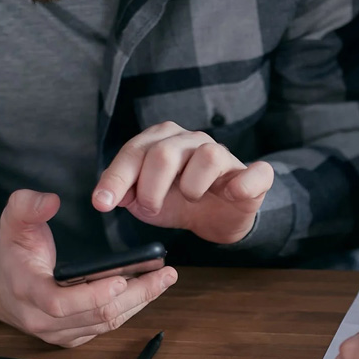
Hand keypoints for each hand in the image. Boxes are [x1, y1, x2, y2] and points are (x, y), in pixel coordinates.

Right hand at [0, 189, 177, 347]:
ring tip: (164, 279)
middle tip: (164, 275)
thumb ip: (26, 206)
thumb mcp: (12, 221)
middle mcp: (43, 319)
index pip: (60, 304)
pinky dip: (130, 308)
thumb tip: (50, 201)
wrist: (0, 285)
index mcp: (28, 292)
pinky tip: (148, 290)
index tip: (122, 279)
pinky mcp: (73, 337)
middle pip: (97, 316)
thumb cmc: (13, 252)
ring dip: (140, 302)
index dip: (92, 295)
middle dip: (136, 295)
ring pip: (107, 324)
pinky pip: (106, 328)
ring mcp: (60, 333)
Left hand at [91, 121, 273, 243]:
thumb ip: (126, 193)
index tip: (103, 203)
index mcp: (163, 140)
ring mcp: (225, 155)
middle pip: (165, 153)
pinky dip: (243, 184)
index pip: (135, 151)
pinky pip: (255, 173)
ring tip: (190, 199)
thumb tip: (109, 196)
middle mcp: (193, 141)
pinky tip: (231, 194)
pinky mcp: (253, 176)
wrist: (217, 218)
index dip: (116, 178)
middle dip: (151, 188)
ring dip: (191, 187)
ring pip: (208, 156)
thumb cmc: (180, 202)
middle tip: (151, 208)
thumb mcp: (146, 200)